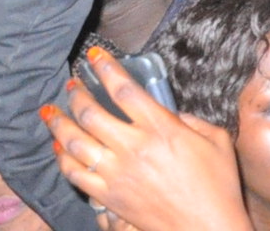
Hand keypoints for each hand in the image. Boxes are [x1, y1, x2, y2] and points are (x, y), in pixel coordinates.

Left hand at [48, 47, 250, 230]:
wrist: (204, 227)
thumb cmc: (218, 184)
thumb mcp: (217, 140)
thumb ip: (192, 120)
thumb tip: (170, 114)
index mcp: (161, 128)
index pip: (125, 90)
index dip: (106, 69)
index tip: (95, 56)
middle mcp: (133, 146)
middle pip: (92, 113)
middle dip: (77, 94)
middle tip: (72, 84)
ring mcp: (116, 172)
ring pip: (75, 142)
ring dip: (59, 123)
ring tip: (51, 111)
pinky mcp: (108, 195)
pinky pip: (74, 173)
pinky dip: (62, 158)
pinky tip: (58, 147)